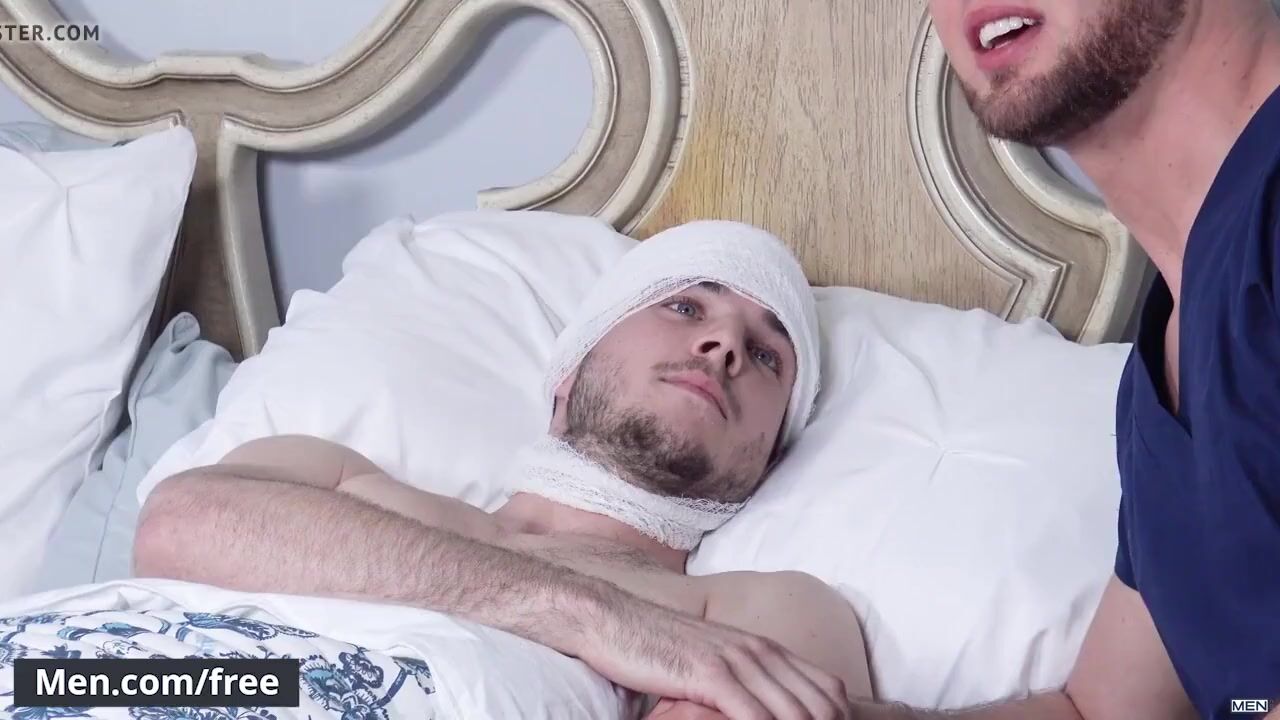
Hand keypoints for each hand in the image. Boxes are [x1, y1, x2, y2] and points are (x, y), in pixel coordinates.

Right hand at [575, 589, 848, 719]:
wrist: (611, 619)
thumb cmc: (656, 647)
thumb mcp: (711, 660)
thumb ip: (743, 681)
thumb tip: (766, 709)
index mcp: (765, 647)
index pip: (829, 689)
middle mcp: (759, 651)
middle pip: (821, 706)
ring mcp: (736, 661)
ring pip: (795, 714)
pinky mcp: (709, 674)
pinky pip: (754, 717)